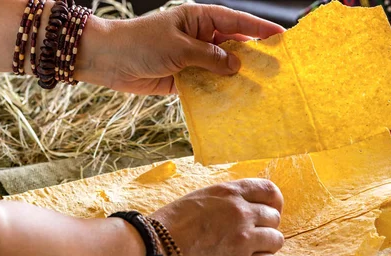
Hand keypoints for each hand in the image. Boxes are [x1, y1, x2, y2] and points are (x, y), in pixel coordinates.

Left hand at [76, 4, 284, 94]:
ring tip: (261, 88)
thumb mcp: (179, 47)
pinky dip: (221, 92)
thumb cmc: (141, 43)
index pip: (236, 21)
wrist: (108, 61)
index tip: (282, 36)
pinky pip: (209, 85)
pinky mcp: (186, 78)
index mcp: (199, 19)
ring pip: (223, 68)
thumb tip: (237, 67)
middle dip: (254, 57)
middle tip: (277, 69)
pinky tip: (235, 101)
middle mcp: (200, 38)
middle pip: (234, 47)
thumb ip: (210, 57)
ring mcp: (194, 59)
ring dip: (238, 78)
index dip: (260, 28)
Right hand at [150, 179, 283, 255]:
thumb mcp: (203, 197)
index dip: (274, 203)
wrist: (156, 250)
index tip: (270, 211)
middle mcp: (241, 213)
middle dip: (266, 227)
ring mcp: (243, 240)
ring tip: (249, 251)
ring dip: (266, 246)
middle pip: (274, 218)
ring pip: (276, 241)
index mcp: (231, 193)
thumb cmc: (173, 223)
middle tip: (250, 236)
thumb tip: (250, 204)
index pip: (270, 191)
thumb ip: (229, 199)